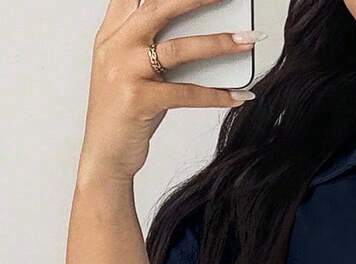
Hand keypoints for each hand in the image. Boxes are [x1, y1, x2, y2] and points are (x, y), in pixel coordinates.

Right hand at [79, 0, 257, 184]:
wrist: (105, 154)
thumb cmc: (123, 112)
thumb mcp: (129, 70)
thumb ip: (150, 45)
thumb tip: (200, 33)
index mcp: (111, 34)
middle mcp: (115, 46)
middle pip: (159, 9)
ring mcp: (124, 72)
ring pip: (179, 49)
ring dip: (219, 43)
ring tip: (248, 41)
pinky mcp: (138, 100)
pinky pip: (186, 93)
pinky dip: (216, 95)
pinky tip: (239, 95)